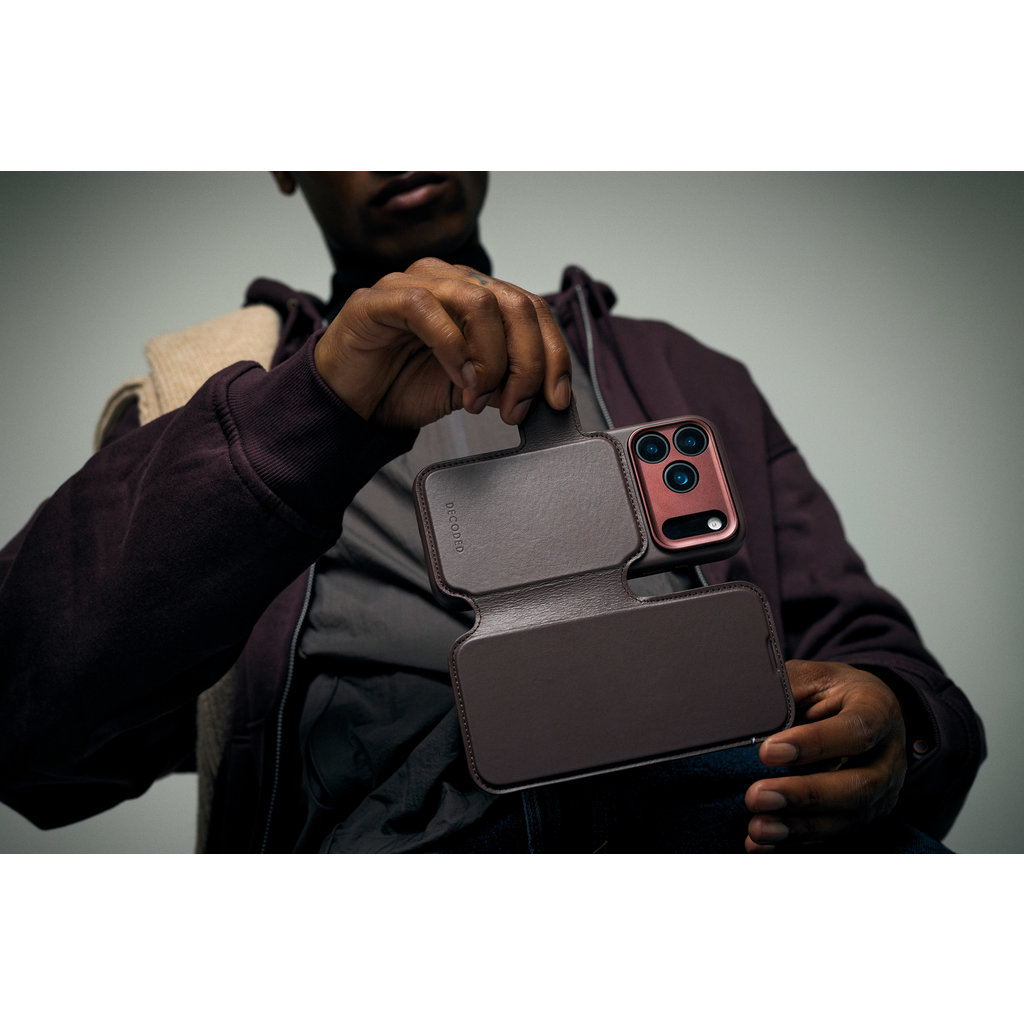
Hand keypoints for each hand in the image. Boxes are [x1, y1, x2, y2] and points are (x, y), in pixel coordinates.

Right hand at [313, 257, 572, 429]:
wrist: (352, 403)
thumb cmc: (403, 386)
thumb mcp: (471, 388)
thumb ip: (506, 380)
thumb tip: (546, 392)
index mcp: (478, 296)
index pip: (533, 310)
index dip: (553, 354)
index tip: (556, 399)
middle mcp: (451, 281)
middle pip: (514, 304)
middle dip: (526, 363)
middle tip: (514, 405)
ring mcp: (414, 284)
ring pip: (478, 302)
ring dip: (490, 359)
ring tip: (477, 397)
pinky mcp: (379, 299)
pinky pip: (425, 307)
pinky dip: (451, 347)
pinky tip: (456, 379)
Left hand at [744, 660, 907, 851]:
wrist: (863, 709)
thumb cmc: (832, 691)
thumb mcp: (812, 677)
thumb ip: (787, 694)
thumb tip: (749, 715)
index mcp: (878, 709)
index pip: (855, 731)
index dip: (815, 744)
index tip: (767, 752)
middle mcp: (889, 756)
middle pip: (858, 786)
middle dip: (804, 795)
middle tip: (757, 796)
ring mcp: (883, 792)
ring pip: (849, 818)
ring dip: (800, 827)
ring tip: (758, 827)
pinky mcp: (866, 815)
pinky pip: (835, 835)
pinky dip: (798, 842)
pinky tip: (764, 844)